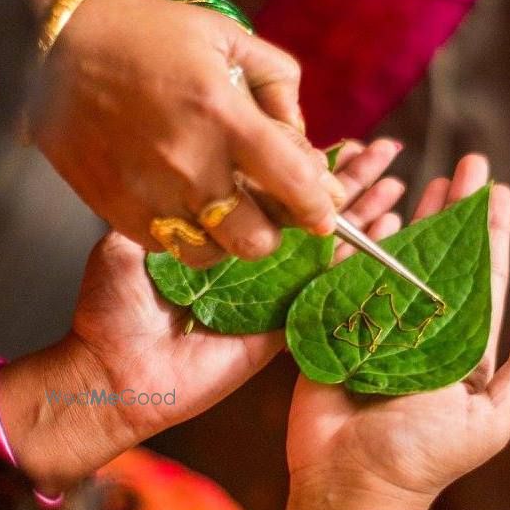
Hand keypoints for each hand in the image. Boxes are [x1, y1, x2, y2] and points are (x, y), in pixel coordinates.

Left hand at [0, 140, 405, 486]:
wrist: (114, 373)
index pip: (273, 190)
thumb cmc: (111, 312)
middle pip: (312, 211)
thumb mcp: (127, 243)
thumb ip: (158, 210)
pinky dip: (360, 261)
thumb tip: (173, 166)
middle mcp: (252, 260)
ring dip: (366, 213)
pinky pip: (327, 290)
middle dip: (351, 180)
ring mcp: (272, 293)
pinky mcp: (282, 327)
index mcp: (221, 236)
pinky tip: (389, 233)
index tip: (338, 136)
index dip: (306, 163)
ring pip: (330, 245)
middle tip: (386, 150)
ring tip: (398, 183)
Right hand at [31, 0, 346, 264]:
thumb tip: (302, 137)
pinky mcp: (117, 211)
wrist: (52, 51)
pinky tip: (184, 204)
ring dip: (228, 239)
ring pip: (212, 253)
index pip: (295, 184)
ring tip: (225, 210)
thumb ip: (279, 83)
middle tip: (268, 210)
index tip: (322, 211)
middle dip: (273, 231)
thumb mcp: (226, 36)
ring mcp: (150, 194)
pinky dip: (185, 235)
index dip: (318, 206)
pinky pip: (169, 246)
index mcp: (224, 116)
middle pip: (257, 240)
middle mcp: (189, 164)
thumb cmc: (146, 36)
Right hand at [286, 153, 509, 509]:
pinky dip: (362, 244)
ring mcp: (379, 325)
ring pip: (402, 257)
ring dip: (418, 217)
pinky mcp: (336, 328)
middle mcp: (424, 329)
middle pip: (445, 254)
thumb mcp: (489, 420)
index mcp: (463, 347)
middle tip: (472, 163)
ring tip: (430, 176)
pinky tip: (378, 214)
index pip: (484, 275)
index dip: (493, 232)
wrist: (353, 485)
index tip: (502, 191)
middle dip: (459, 208)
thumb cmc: (423, 460)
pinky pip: (350, 274)